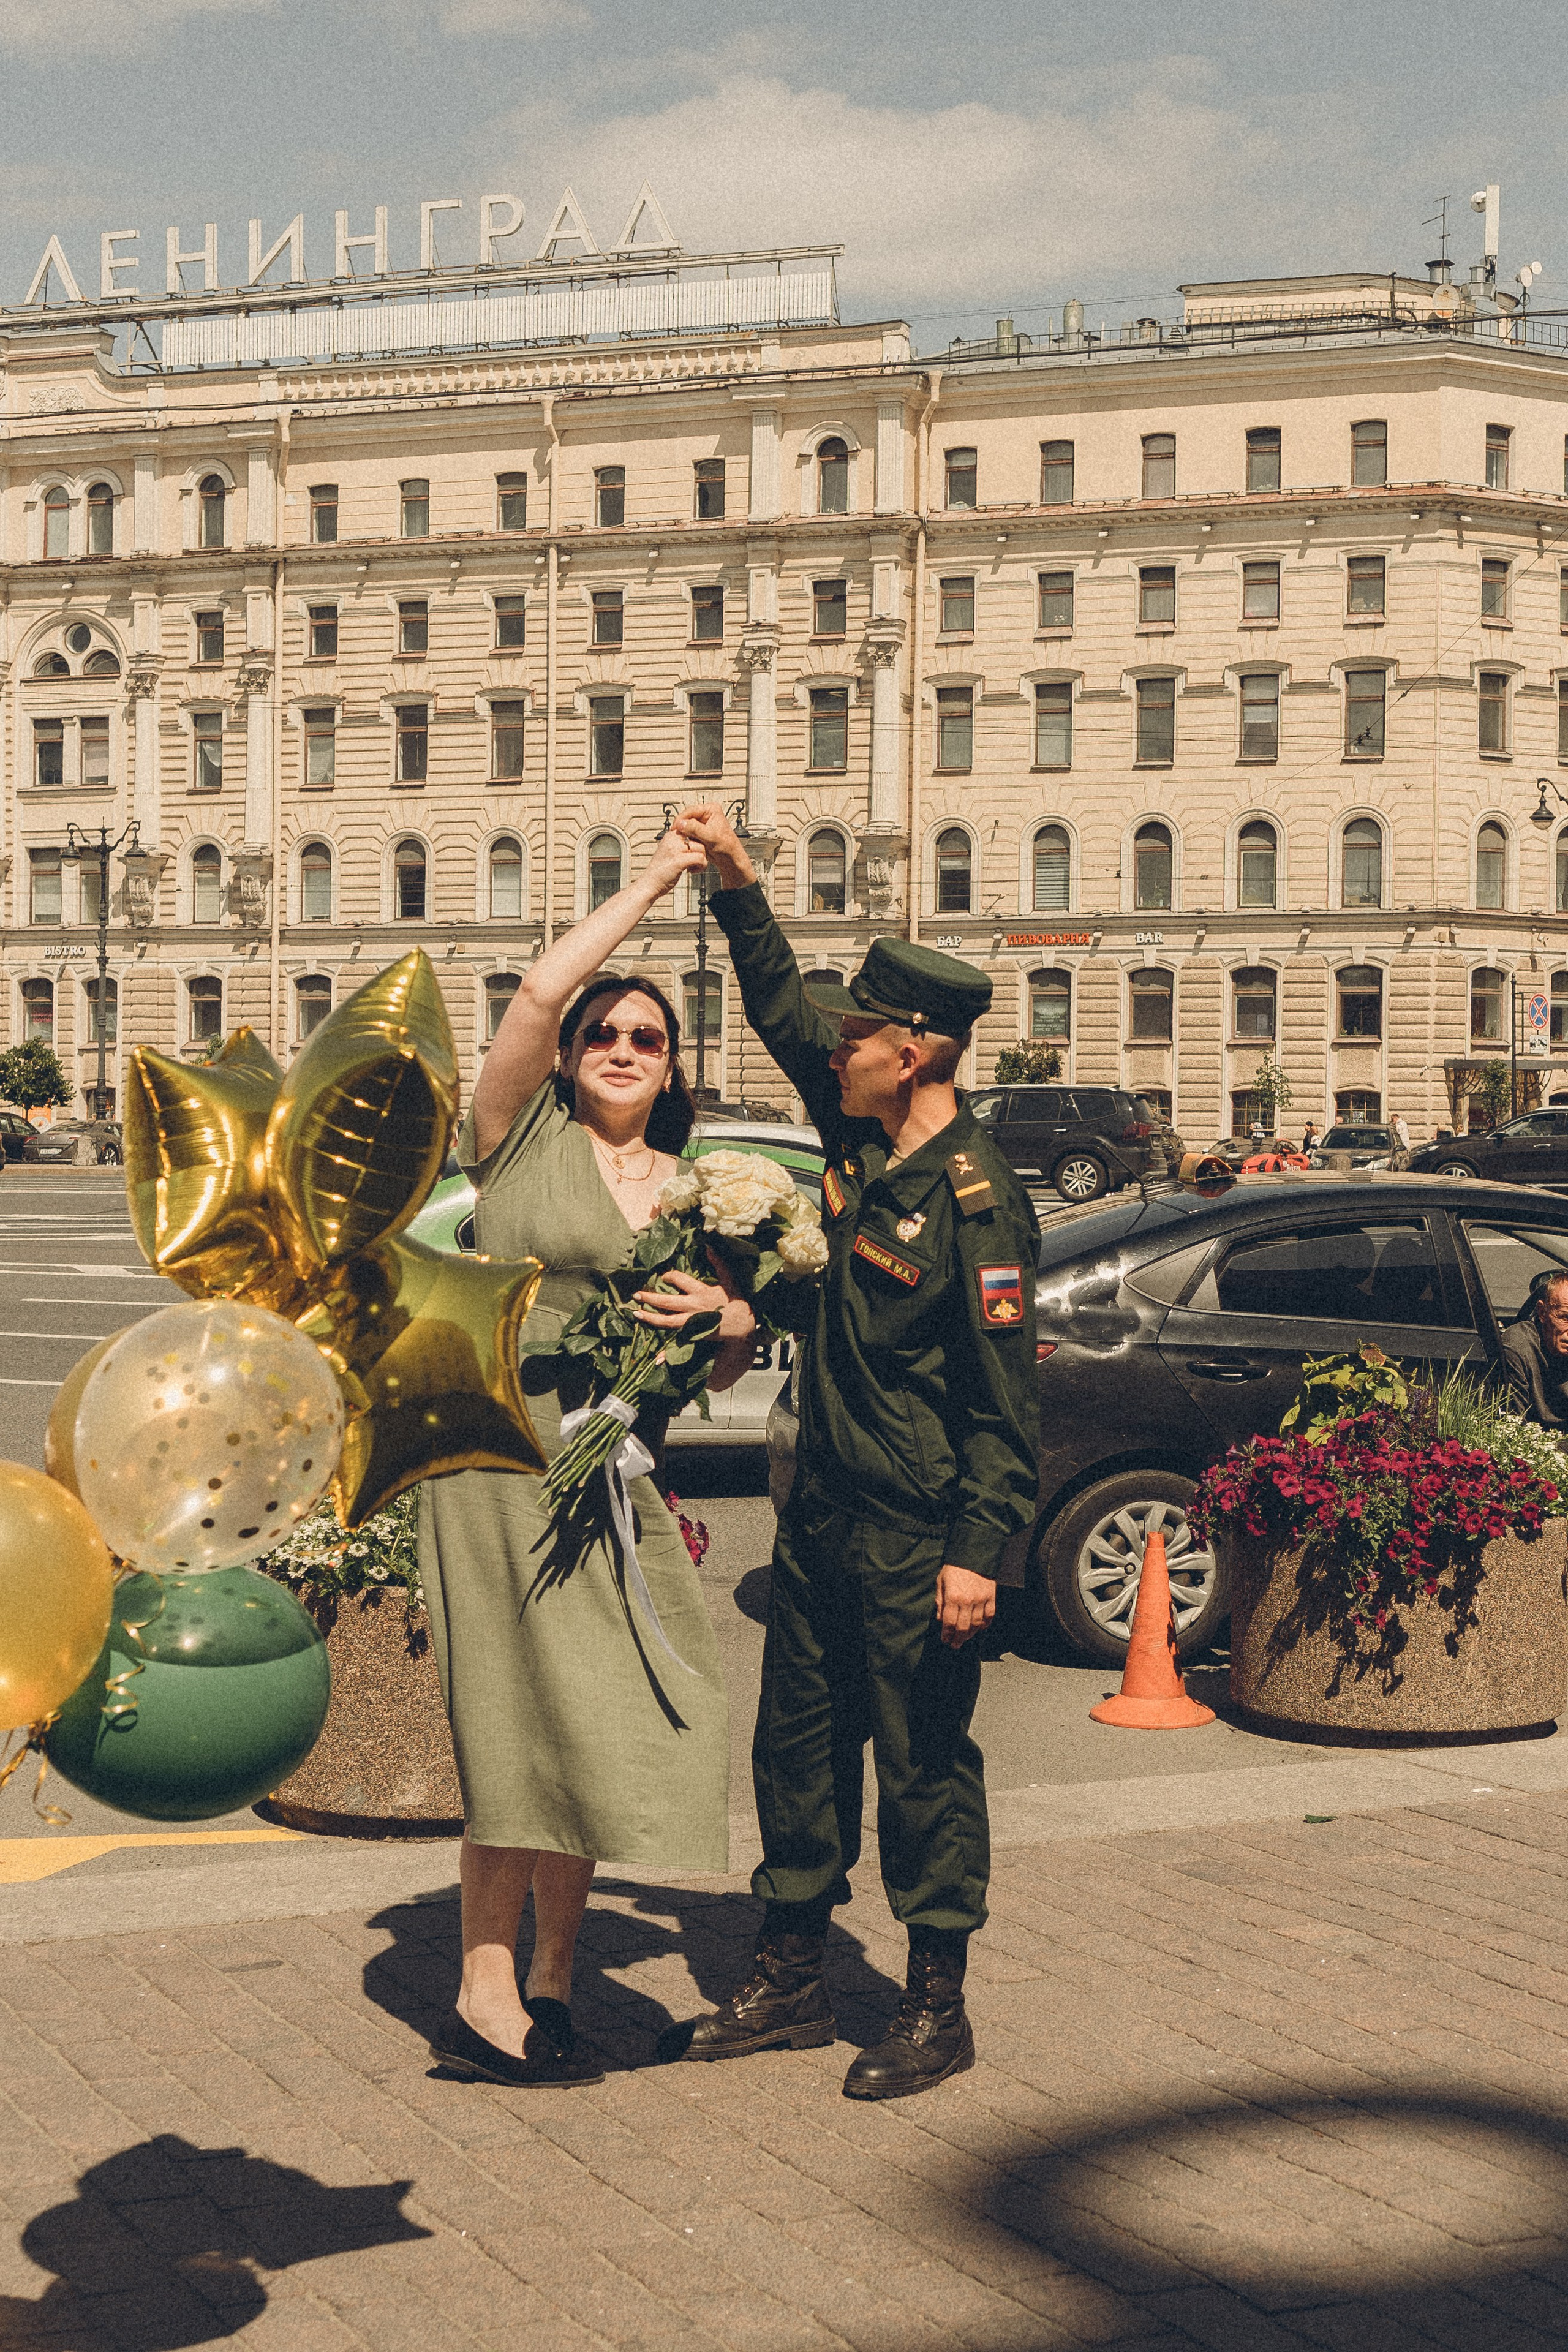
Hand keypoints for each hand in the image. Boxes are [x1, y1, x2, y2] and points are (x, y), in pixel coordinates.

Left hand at [632, 1265, 755, 1343]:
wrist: (743, 1328)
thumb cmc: (736, 1302)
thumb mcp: (729, 1280)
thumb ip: (719, 1264)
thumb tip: (709, 1246)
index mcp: (701, 1292)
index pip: (679, 1280)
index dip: (669, 1276)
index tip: (663, 1277)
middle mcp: (694, 1307)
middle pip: (667, 1302)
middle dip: (650, 1297)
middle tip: (636, 1295)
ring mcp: (692, 1322)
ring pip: (667, 1321)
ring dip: (650, 1317)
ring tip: (637, 1313)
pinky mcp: (694, 1334)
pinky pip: (677, 1341)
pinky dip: (666, 1351)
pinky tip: (655, 1354)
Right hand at [644, 830, 707, 900]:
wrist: (650, 884)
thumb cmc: (661, 870)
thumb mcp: (669, 851)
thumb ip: (680, 844)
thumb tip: (697, 840)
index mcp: (670, 835)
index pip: (692, 829)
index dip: (698, 841)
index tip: (693, 852)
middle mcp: (672, 839)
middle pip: (698, 837)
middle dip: (701, 850)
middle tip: (695, 860)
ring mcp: (675, 849)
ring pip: (701, 848)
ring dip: (702, 859)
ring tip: (693, 867)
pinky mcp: (679, 860)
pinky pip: (700, 858)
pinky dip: (701, 866)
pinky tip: (692, 871)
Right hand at [673, 804, 755, 890]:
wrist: (730, 858)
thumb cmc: (726, 847)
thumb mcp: (710, 836)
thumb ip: (695, 829)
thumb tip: (681, 823)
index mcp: (711, 809)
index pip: (690, 811)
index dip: (681, 819)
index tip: (674, 828)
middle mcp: (706, 814)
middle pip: (687, 817)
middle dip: (681, 826)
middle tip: (675, 835)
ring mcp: (703, 822)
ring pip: (687, 825)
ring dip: (683, 832)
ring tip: (679, 840)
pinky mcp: (700, 831)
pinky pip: (689, 832)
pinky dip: (686, 837)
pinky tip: (684, 842)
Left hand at [935, 1565, 995, 1649]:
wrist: (973, 1554)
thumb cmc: (954, 1568)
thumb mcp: (941, 1581)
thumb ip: (940, 1601)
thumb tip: (940, 1619)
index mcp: (953, 1597)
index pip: (949, 1622)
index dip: (946, 1634)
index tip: (945, 1640)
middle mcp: (968, 1601)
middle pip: (963, 1627)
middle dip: (958, 1639)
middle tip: (954, 1645)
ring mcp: (981, 1599)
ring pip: (977, 1624)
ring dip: (970, 1634)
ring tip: (965, 1638)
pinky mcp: (991, 1597)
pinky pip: (990, 1616)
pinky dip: (985, 1624)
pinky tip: (980, 1628)